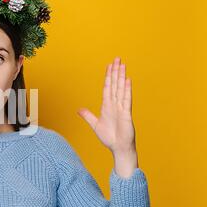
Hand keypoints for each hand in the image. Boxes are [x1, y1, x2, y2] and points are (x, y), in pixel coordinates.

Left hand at [77, 57, 137, 177]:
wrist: (118, 148)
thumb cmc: (109, 138)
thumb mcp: (95, 125)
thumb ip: (88, 116)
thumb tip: (79, 110)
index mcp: (107, 106)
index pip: (107, 87)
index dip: (108, 76)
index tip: (109, 66)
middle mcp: (115, 104)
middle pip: (115, 84)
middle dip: (115, 72)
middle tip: (117, 59)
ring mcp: (121, 108)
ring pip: (120, 88)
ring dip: (121, 77)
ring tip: (122, 65)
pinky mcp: (126, 114)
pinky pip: (126, 99)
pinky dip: (126, 90)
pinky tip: (127, 80)